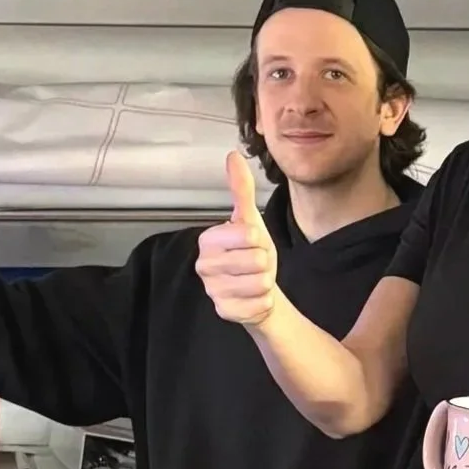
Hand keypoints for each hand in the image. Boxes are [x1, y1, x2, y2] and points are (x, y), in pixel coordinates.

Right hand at [194, 151, 278, 325]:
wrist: (258, 290)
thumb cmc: (252, 254)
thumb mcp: (250, 220)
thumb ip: (241, 189)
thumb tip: (232, 156)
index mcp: (207, 240)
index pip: (248, 235)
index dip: (260, 240)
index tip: (252, 244)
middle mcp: (203, 266)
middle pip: (256, 260)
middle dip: (264, 263)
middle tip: (255, 265)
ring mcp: (212, 291)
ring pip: (259, 283)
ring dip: (265, 282)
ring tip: (254, 280)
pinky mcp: (224, 312)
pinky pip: (258, 304)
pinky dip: (264, 301)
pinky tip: (254, 298)